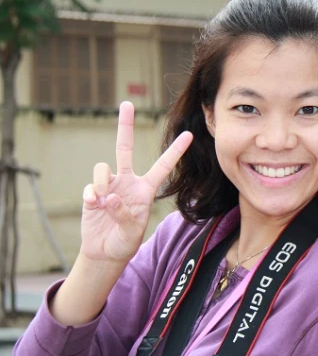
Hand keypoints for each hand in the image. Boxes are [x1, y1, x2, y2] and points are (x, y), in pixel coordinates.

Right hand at [80, 101, 192, 263]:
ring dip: (103, 184)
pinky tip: (94, 207)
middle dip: (125, 125)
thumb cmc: (124, 242)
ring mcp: (108, 185)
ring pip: (103, 168)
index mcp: (145, 189)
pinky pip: (90, 186)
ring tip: (105, 204)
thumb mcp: (132, 232)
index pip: (163, 166)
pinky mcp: (92, 192)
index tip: (189, 134)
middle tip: (126, 103)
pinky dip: (92, 196)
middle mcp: (127, 181)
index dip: (175, 151)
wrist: (104, 251)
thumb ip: (124, 214)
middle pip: (124, 148)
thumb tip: (110, 197)